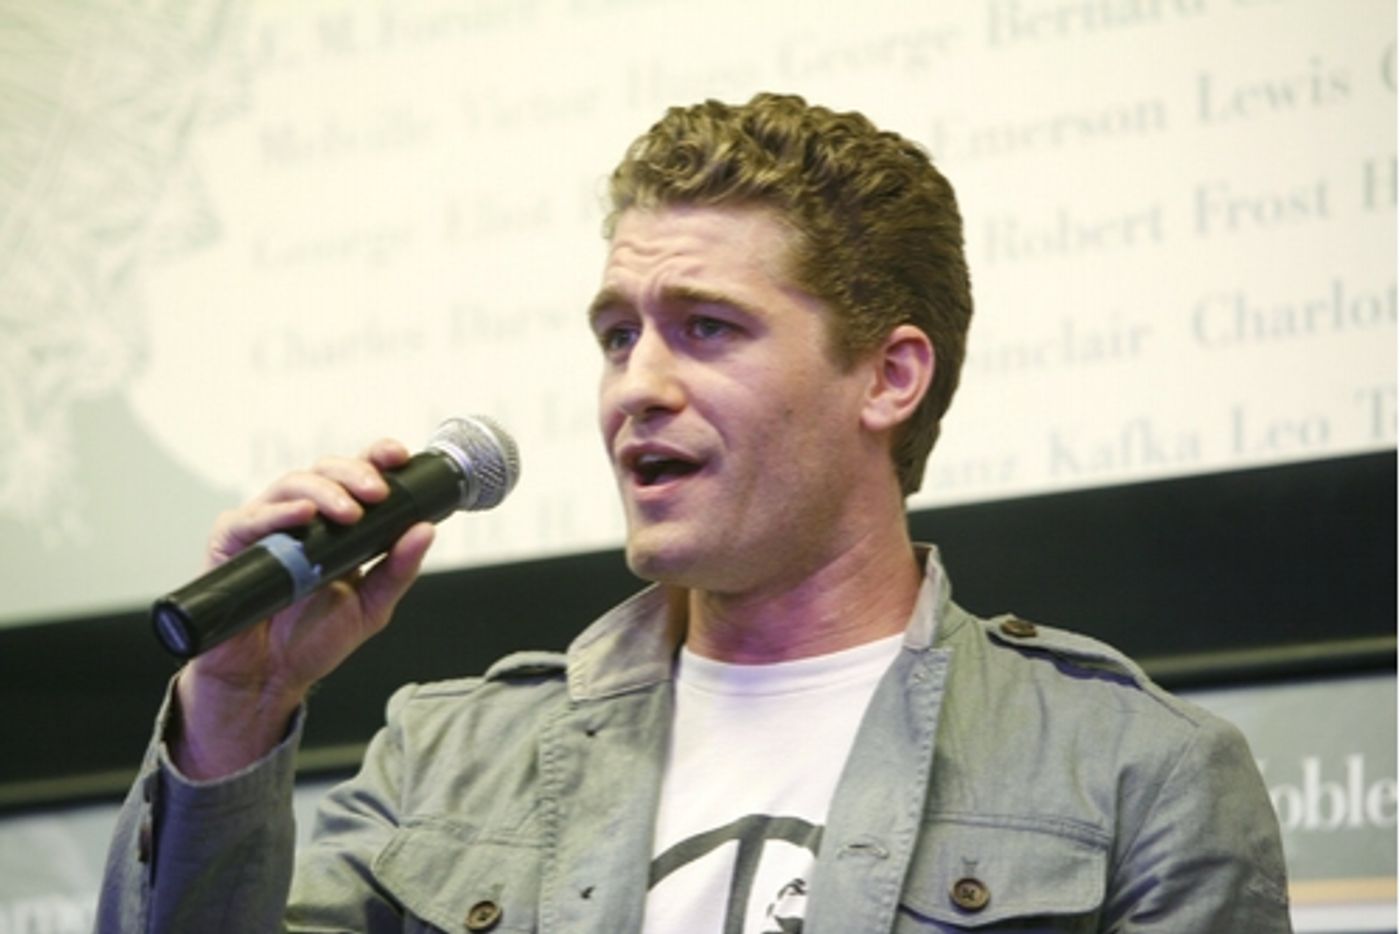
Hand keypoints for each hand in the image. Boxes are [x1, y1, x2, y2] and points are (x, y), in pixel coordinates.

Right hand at [171, 438, 434, 778]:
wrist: (268, 678)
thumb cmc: (312, 640)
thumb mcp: (371, 606)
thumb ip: (398, 570)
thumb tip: (426, 531)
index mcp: (335, 525)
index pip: (355, 476)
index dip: (375, 457)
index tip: (399, 457)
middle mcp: (299, 517)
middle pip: (325, 471)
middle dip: (355, 473)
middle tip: (378, 493)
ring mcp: (264, 527)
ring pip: (291, 485)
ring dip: (325, 492)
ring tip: (350, 511)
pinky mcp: (230, 544)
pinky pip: (249, 518)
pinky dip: (277, 513)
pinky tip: (302, 516)